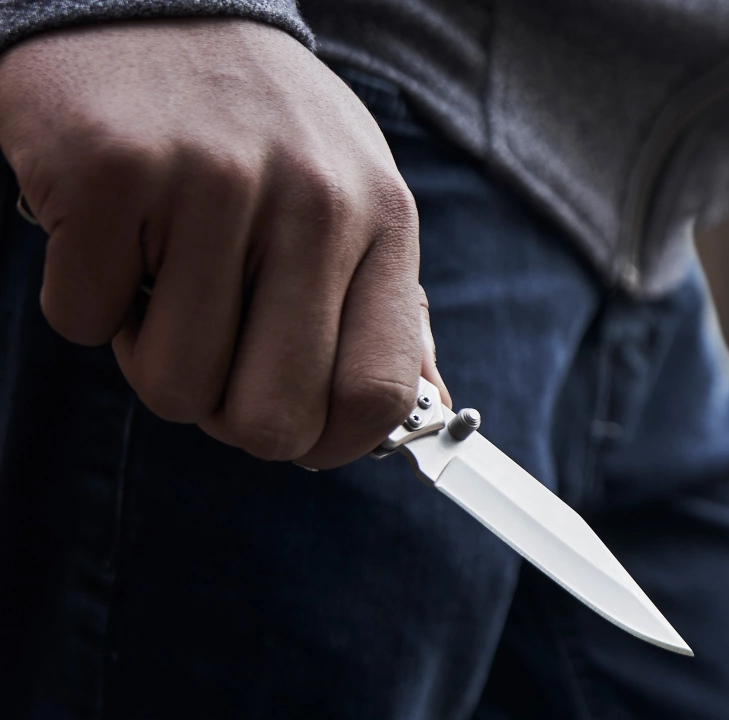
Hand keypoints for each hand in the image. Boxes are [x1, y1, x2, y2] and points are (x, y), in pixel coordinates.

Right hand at [0, 18, 446, 468]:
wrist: (156, 0)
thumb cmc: (262, 126)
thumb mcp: (355, 198)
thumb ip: (387, 308)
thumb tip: (423, 413)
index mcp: (382, 221)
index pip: (377, 395)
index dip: (328, 445)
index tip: (297, 435)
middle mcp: (311, 204)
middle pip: (271, 417)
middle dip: (228, 416)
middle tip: (210, 359)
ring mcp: (212, 186)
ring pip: (172, 384)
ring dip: (149, 354)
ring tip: (163, 278)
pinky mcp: (112, 174)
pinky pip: (84, 321)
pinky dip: (87, 298)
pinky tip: (113, 233)